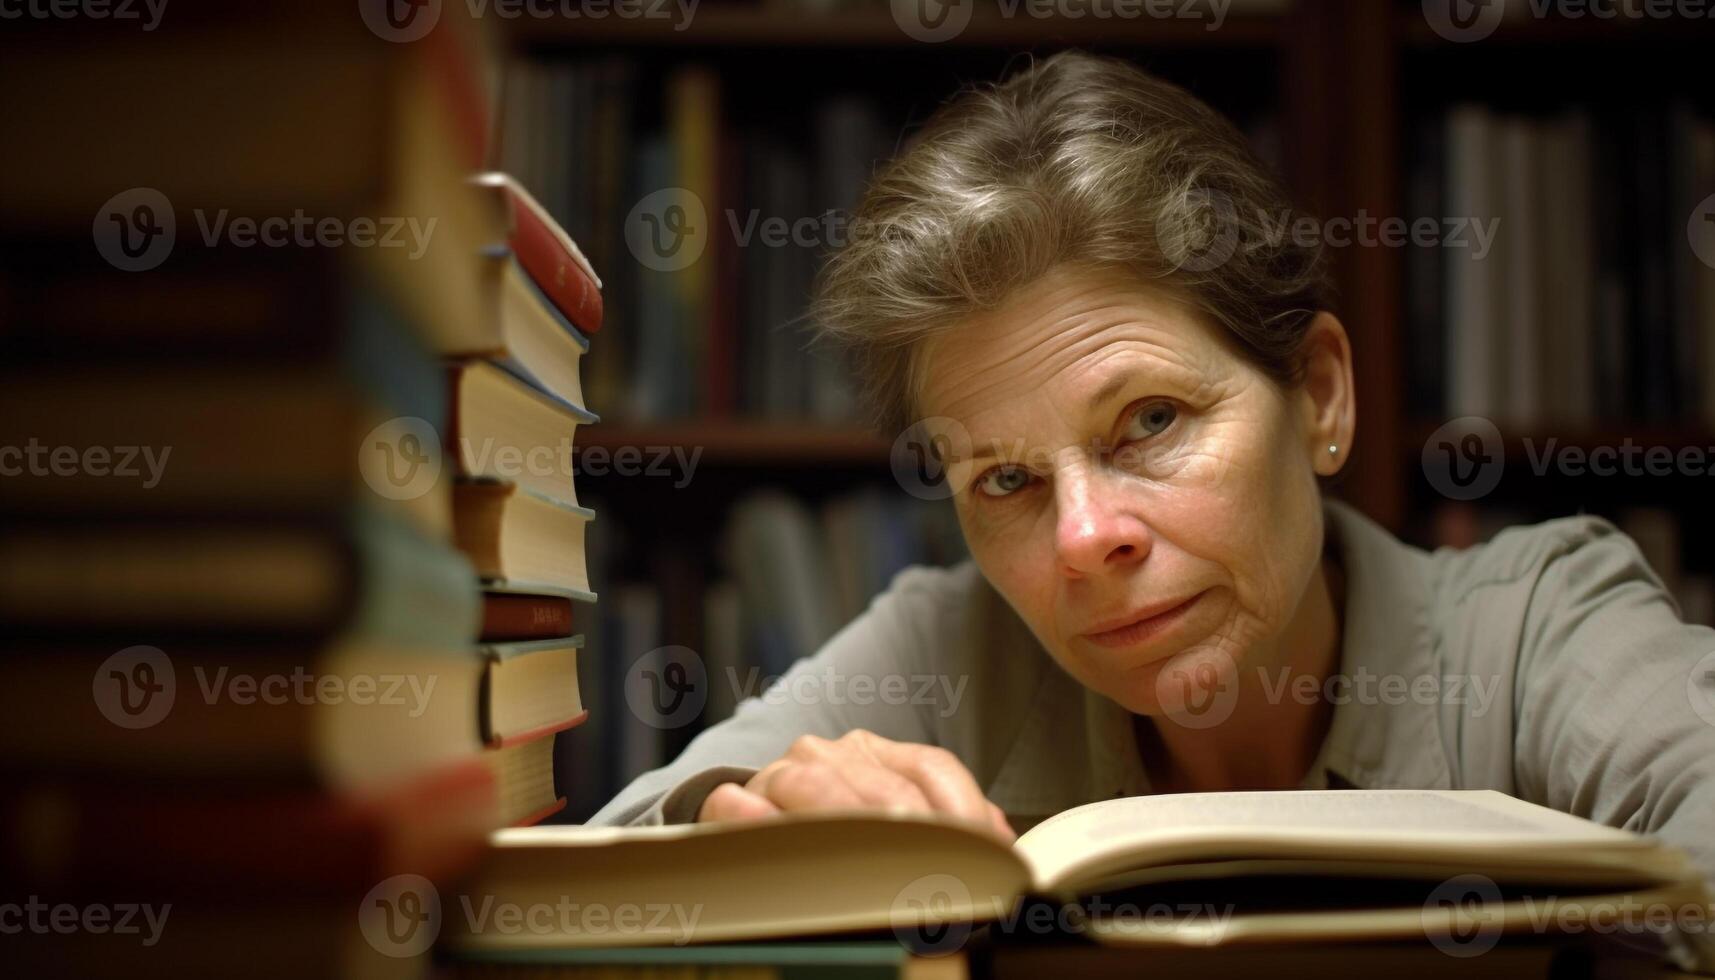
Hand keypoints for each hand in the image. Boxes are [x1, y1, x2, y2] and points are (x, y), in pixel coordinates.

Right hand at [696, 730, 1014, 841]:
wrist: (749, 835)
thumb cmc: (834, 840)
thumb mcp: (892, 822)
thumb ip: (944, 823)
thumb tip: (1001, 841)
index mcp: (875, 753)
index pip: (932, 768)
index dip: (963, 811)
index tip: (986, 856)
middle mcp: (828, 755)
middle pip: (878, 786)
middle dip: (911, 835)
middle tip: (935, 877)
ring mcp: (777, 776)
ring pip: (812, 787)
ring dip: (845, 824)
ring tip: (872, 860)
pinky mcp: (727, 804)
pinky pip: (737, 805)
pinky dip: (752, 820)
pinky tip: (773, 837)